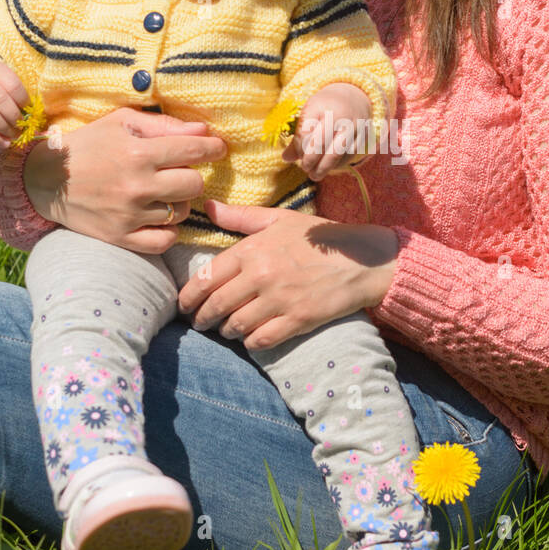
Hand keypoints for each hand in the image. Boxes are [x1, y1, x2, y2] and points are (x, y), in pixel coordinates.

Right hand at [0, 62, 30, 146]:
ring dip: (6, 130)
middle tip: (23, 127)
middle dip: (16, 118)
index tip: (30, 111)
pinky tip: (5, 144)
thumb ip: (19, 92)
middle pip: (1, 102)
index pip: (13, 87)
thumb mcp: (6, 79)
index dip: (24, 101)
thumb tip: (34, 114)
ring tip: (16, 135)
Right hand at [23, 107, 227, 253]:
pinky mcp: (120, 237)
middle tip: (177, 171)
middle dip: (191, 174)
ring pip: (182, 213)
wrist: (45, 180)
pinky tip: (158, 217)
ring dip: (179, 201)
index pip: (193, 150)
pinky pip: (165, 241)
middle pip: (194, 185)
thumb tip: (204, 131)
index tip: (217, 148)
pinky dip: (167, 231)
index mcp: (138, 152)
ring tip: (161, 192)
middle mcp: (136, 186)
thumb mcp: (121, 123)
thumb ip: (165, 125)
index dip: (213, 148)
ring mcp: (129, 215)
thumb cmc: (88, 145)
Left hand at [176, 199, 399, 348]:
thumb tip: (208, 206)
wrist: (363, 259)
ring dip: (226, 331)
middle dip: (202, 318)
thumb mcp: (279, 219)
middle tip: (200, 323)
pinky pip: (261, 340)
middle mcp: (261, 276)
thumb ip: (240, 216)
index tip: (185, 305)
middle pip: (216, 305)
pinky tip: (250, 339)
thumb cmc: (320, 237)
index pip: (205, 278)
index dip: (189, 296)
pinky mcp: (297, 320)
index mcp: (252, 250)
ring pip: (236, 325)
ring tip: (226, 329)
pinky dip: (250, 342)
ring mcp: (279, 300)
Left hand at [281, 82, 373, 180]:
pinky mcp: (364, 136)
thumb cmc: (325, 108)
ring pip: (337, 153)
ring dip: (324, 168)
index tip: (298, 156)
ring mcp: (354, 126)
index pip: (305, 132)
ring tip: (315, 175)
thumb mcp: (309, 114)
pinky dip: (338, 165)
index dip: (300, 148)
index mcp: (320, 106)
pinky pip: (349, 155)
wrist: (354, 97)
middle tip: (305, 168)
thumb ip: (298, 136)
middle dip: (310, 161)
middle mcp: (339, 115)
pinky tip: (330, 167)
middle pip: (321, 144)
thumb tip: (286, 158)